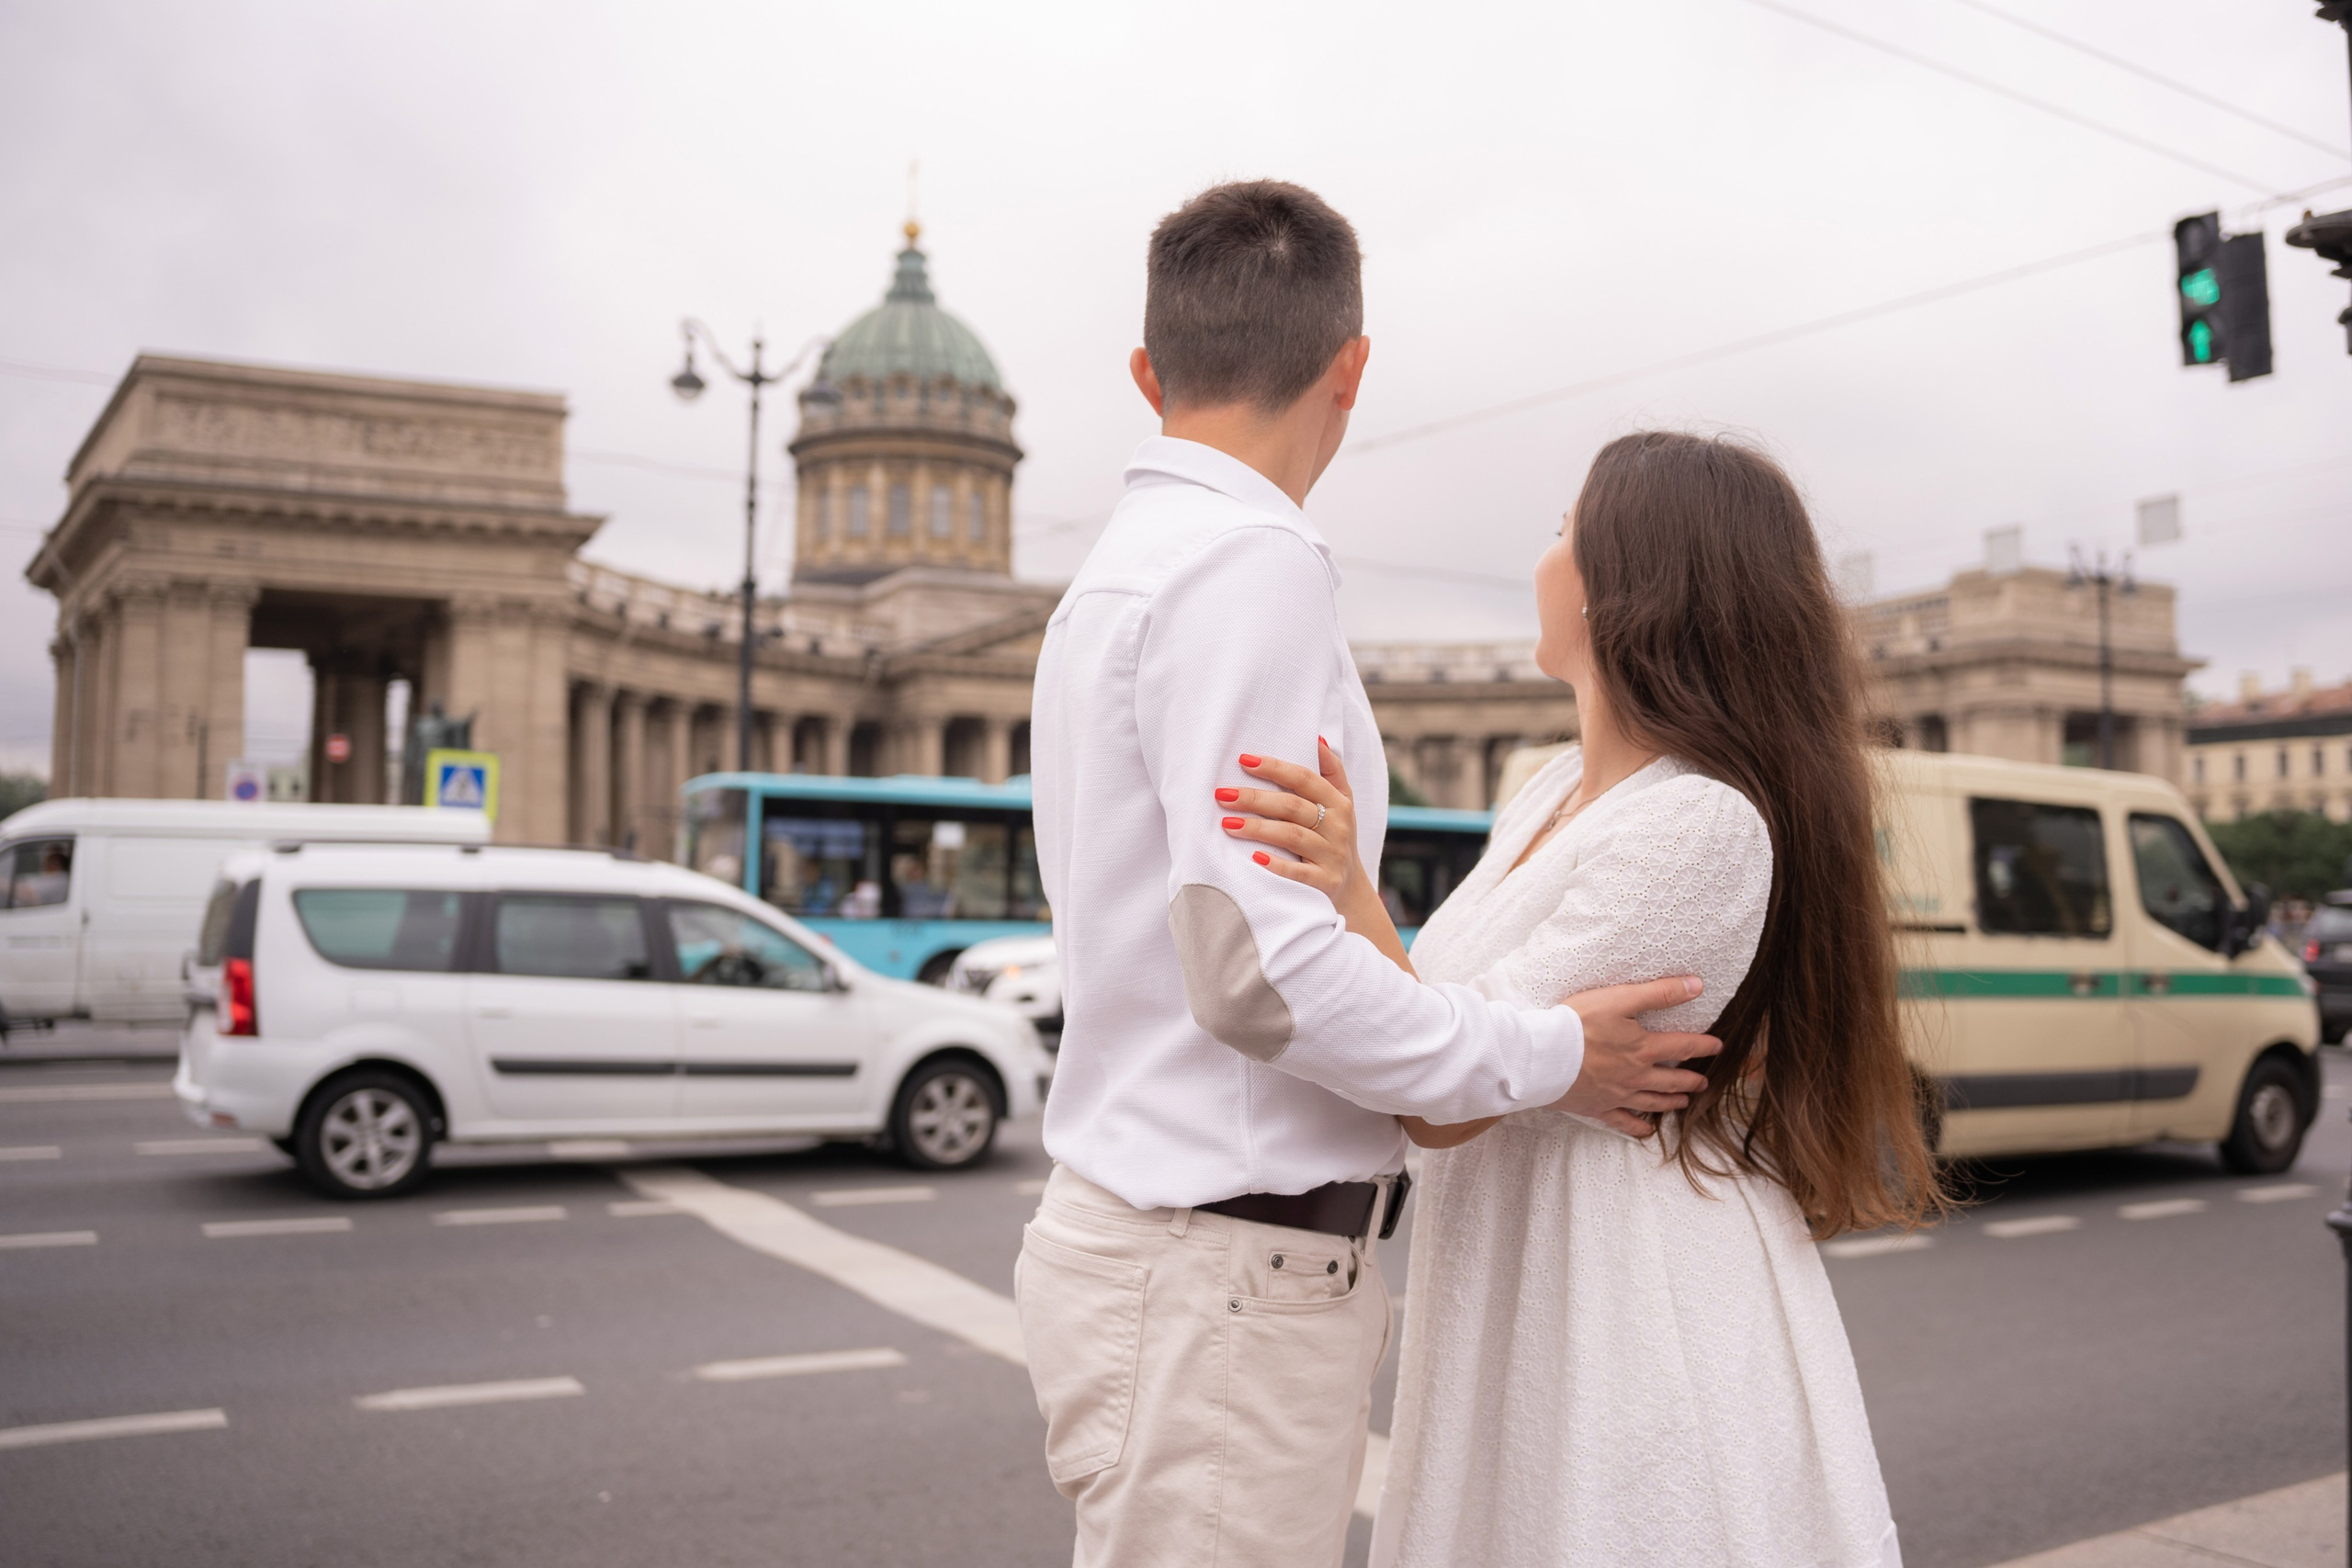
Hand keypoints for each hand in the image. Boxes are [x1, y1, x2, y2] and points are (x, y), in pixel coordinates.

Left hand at [1219, 741, 1365, 907]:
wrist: (1351, 890)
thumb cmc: (1335, 839)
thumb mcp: (1342, 804)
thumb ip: (1332, 772)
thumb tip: (1317, 739)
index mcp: (1338, 802)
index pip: (1304, 779)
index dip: (1274, 768)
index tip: (1243, 761)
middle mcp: (1337, 826)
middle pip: (1292, 806)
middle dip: (1255, 798)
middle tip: (1222, 794)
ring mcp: (1332, 855)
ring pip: (1291, 836)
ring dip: (1257, 828)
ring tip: (1227, 823)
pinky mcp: (1325, 881)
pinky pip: (1298, 872)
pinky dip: (1277, 864)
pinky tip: (1254, 857)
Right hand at [1551, 975, 1721, 1138]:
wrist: (1543, 1056)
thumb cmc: (1577, 1024)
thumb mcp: (1619, 999)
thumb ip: (1659, 993)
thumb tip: (1696, 985)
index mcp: (1643, 1049)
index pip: (1682, 1046)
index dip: (1702, 1045)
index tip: (1717, 1047)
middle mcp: (1636, 1076)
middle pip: (1671, 1080)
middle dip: (1690, 1080)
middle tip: (1703, 1082)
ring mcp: (1617, 1095)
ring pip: (1652, 1102)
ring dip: (1671, 1101)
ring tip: (1683, 1102)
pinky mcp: (1597, 1107)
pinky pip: (1623, 1122)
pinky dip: (1637, 1128)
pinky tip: (1647, 1131)